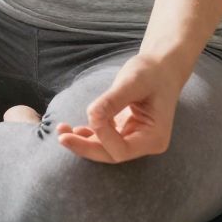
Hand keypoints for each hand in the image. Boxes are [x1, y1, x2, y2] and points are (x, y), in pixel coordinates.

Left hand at [55, 51, 184, 163]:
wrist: (160, 67)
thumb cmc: (151, 72)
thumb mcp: (133, 82)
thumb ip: (112, 101)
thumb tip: (92, 116)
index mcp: (154, 138)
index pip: (121, 150)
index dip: (102, 136)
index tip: (92, 113)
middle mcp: (145, 143)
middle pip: (111, 154)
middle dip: (85, 147)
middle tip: (61, 136)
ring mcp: (135, 139)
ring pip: (104, 149)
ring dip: (82, 142)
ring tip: (61, 130)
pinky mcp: (125, 131)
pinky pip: (104, 139)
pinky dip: (88, 134)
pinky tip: (73, 128)